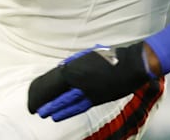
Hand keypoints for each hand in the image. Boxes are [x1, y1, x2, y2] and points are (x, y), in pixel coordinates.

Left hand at [28, 42, 153, 121]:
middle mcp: (79, 81)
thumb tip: (62, 67)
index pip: (54, 81)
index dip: (45, 89)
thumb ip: (75, 61)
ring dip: (55, 110)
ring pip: (67, 104)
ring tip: (46, 115)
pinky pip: (79, 107)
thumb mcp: (90, 53)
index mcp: (75, 67)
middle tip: (38, 109)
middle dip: (48, 103)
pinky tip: (60, 116)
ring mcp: (88, 91)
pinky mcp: (97, 99)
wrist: (131, 65)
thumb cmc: (112, 56)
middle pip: (58, 95)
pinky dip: (68, 112)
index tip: (38, 93)